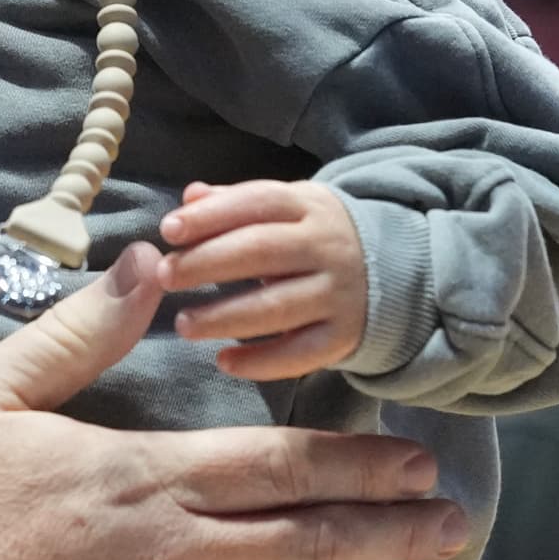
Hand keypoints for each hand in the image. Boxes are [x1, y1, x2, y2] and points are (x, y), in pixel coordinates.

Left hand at [162, 181, 367, 379]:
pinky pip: (300, 354)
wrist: (393, 270)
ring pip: (277, 307)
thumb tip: (189, 197)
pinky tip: (223, 362)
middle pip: (262, 252)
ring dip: (224, 318)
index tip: (168, 230)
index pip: (257, 203)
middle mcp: (327, 247)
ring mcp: (338, 294)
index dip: (211, 216)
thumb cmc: (313, 236)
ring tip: (184, 324)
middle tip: (166, 276)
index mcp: (308, 206)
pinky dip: (260, 362)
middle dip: (207, 263)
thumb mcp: (286, 207)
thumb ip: (234, 203)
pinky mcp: (344, 336)